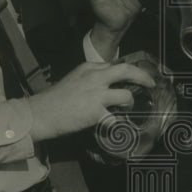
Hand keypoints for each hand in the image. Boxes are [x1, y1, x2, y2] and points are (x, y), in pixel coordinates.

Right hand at [28, 61, 155, 140]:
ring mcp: (96, 94)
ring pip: (126, 95)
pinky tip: (114, 126)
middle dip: (143, 77)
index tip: (137, 78)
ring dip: (130, 103)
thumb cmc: (55, 99)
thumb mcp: (74, 80)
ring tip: (127, 109)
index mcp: (89, 68)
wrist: (40, 113)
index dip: (130, 72)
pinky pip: (115, 119)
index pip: (115, 65)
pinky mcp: (95, 112)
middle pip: (126, 70)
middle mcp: (94, 77)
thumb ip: (91, 79)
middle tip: (151, 84)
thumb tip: (109, 85)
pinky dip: (117, 123)